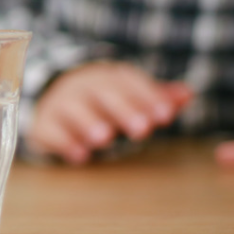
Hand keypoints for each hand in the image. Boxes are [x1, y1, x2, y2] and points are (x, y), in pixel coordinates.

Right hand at [30, 62, 193, 164]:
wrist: (52, 97)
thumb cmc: (102, 101)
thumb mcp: (128, 95)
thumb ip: (158, 98)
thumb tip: (189, 94)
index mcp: (109, 77)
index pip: (129, 82)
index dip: (148, 97)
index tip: (166, 116)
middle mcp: (84, 86)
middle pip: (103, 93)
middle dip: (123, 110)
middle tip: (142, 129)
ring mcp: (61, 103)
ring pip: (74, 108)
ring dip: (89, 122)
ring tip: (105, 138)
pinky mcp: (44, 124)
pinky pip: (51, 130)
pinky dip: (64, 141)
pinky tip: (80, 156)